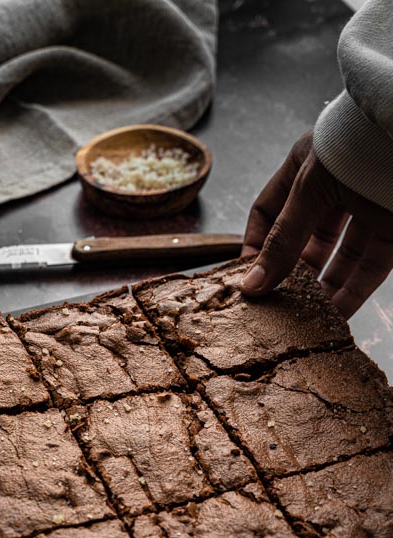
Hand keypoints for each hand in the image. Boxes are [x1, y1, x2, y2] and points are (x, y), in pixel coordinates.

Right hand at [241, 131, 392, 317]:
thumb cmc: (361, 142)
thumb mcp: (310, 188)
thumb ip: (283, 239)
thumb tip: (253, 285)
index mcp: (306, 167)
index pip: (269, 212)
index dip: (255, 245)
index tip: (246, 279)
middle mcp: (334, 191)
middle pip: (303, 242)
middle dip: (288, 275)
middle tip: (271, 306)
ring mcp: (365, 212)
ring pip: (337, 261)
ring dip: (319, 291)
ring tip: (298, 320)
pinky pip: (367, 271)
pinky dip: (350, 295)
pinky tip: (331, 318)